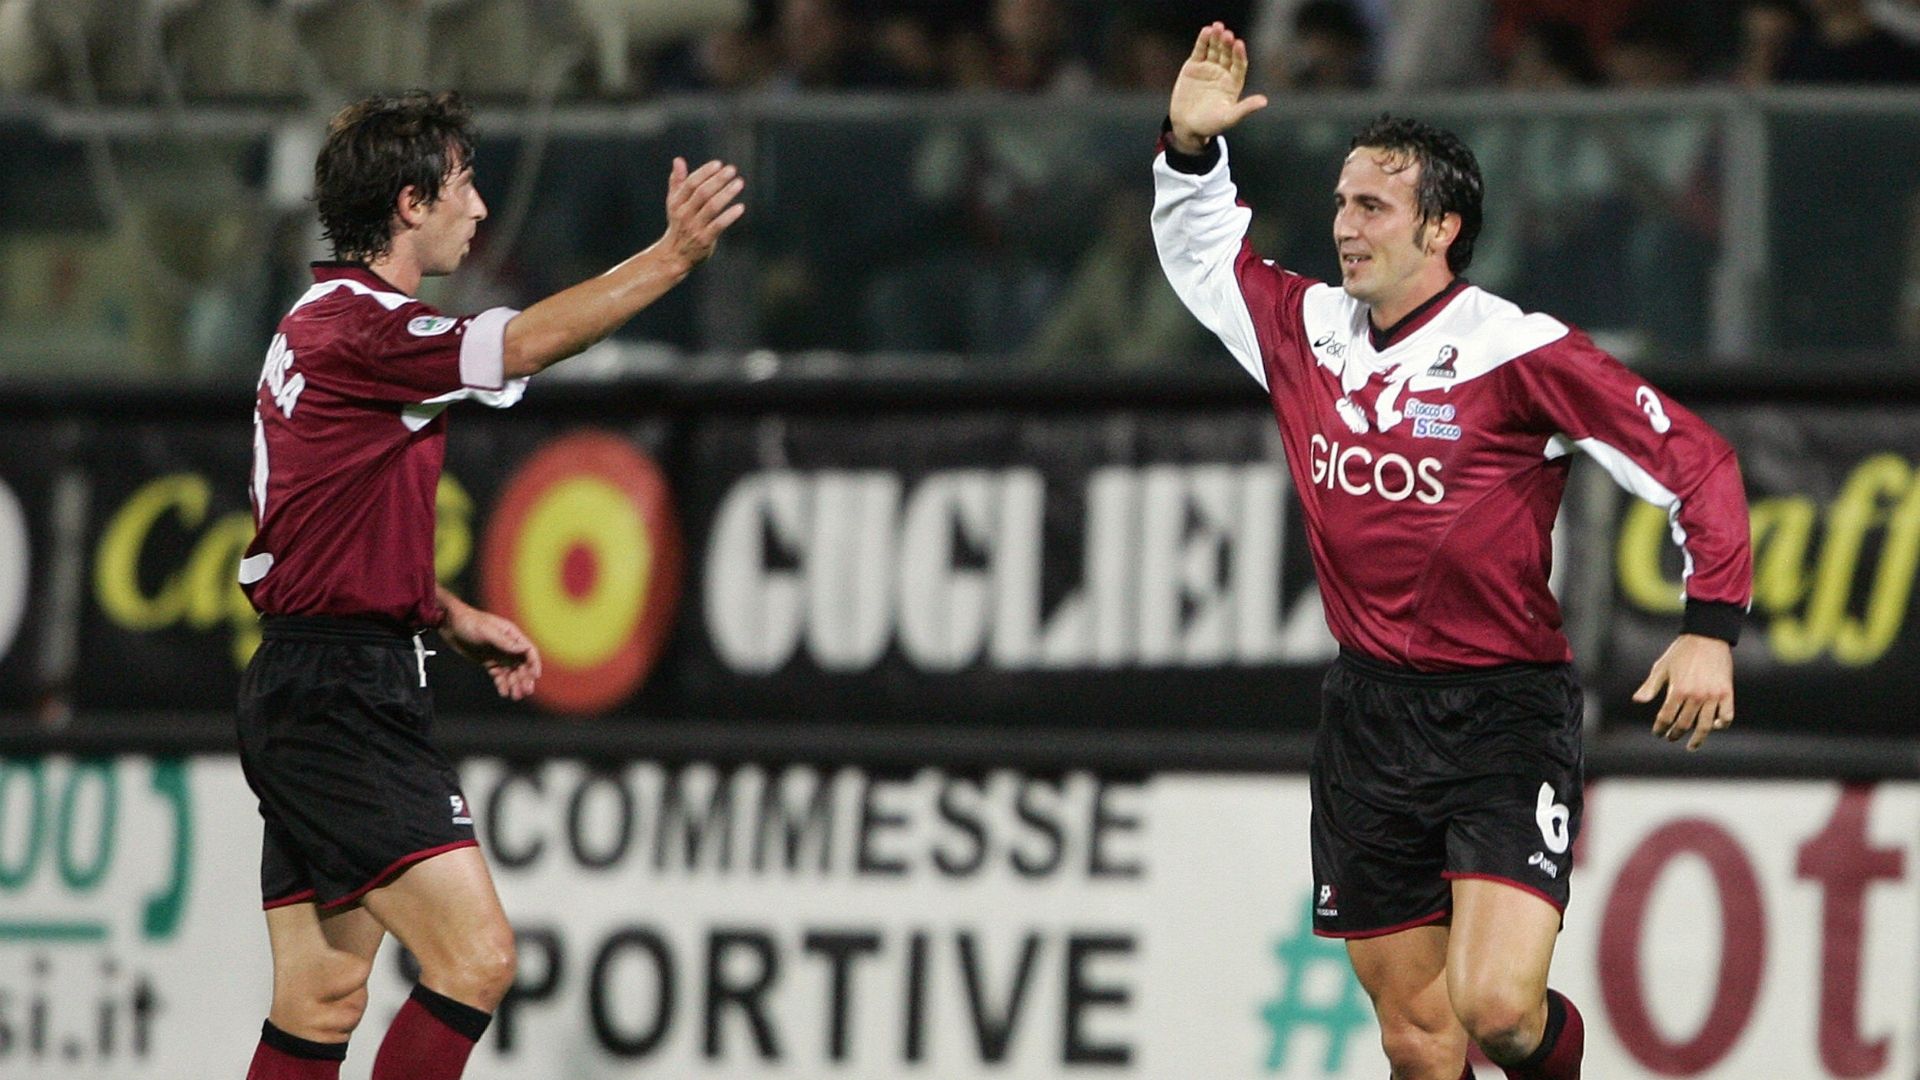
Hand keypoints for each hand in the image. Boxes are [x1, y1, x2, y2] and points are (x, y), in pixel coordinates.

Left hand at [441, 597, 542, 701]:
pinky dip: (502, 684)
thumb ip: (505, 642)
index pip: (528, 651)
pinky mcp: (489, 662)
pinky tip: (504, 693)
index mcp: (512, 635)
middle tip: (526, 691)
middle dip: (525, 678)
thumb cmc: (470, 622)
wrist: (450, 625)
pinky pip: (499, 676)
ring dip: (515, 684)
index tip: (535, 676)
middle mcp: (508, 646)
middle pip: (522, 665)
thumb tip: (524, 649)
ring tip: (515, 696)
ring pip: (512, 673)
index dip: (534, 664)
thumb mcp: (487, 631)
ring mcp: (499, 655)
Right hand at [663, 157, 746, 268]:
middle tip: (732, 170)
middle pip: (702, 193)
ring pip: (711, 207)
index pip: (691, 184)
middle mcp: (684, 214)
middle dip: (717, 180)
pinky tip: (740, 207)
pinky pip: (718, 225)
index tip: (719, 164)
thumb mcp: (674, 204)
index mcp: (677, 203)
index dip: (704, 172)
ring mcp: (694, 227)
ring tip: (739, 183)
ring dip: (726, 194)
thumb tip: (678, 160)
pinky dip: (729, 216)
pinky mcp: (705, 239)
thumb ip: (677, 182)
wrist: (675, 255)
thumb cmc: (678, 225)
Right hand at [1168, 23, 1268, 154]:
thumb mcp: (1229, 118)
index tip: (1239, 44)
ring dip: (1216, 38)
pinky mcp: (1194, 66)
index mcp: (1234, 82)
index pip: (1239, 65)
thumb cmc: (1210, 124)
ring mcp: (1209, 67)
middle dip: (1227, 44)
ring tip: (1216, 27)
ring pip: (1214, 49)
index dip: (1239, 55)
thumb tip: (1264, 102)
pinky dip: (1202, 41)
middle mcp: (1223, 72)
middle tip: (1227, 34)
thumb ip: (1245, 108)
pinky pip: (1200, 51)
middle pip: (1227, 54)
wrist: (1187, 125)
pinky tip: (1205, 31)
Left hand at [1632, 634, 1733, 750]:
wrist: (1707, 637)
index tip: (1657, 733)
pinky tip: (1715, 726)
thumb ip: (1650, 686)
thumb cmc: (1681, 652)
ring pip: (1705, 726)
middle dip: (1675, 734)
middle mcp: (1696, 696)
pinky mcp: (1727, 693)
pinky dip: (1722, 724)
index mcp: (1677, 690)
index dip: (1660, 728)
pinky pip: (1727, 716)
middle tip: (1671, 738)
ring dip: (1697, 739)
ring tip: (1691, 745)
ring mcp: (1713, 696)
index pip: (1666, 718)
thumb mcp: (1661, 667)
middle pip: (1684, 724)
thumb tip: (1637, 701)